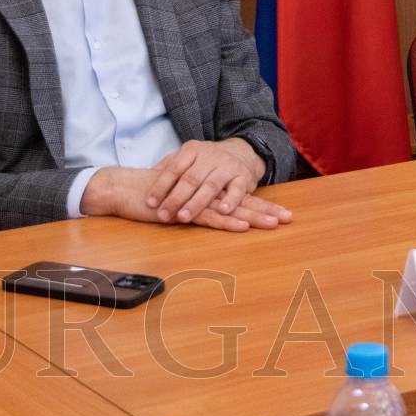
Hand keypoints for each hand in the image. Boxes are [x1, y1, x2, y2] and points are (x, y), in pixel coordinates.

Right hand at [80, 164, 292, 231]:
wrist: (127, 189)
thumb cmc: (154, 197)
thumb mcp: (182, 203)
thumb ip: (197, 206)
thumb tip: (215, 215)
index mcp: (209, 191)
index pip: (241, 198)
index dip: (263, 205)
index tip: (284, 213)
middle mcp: (207, 193)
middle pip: (243, 203)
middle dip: (267, 211)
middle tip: (289, 218)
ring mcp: (197, 201)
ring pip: (232, 210)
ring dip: (254, 217)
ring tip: (274, 223)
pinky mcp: (184, 210)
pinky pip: (209, 217)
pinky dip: (227, 222)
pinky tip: (242, 226)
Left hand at [147, 138, 266, 224]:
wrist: (242, 151)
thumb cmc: (208, 161)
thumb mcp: (188, 157)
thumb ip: (169, 166)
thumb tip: (146, 178)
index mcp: (192, 150)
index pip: (174, 168)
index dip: (161, 185)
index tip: (150, 202)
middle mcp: (210, 156)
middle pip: (191, 178)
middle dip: (175, 198)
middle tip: (163, 215)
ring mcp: (228, 166)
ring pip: (211, 185)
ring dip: (197, 202)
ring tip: (184, 217)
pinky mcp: (243, 177)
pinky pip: (237, 189)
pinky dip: (230, 200)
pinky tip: (222, 211)